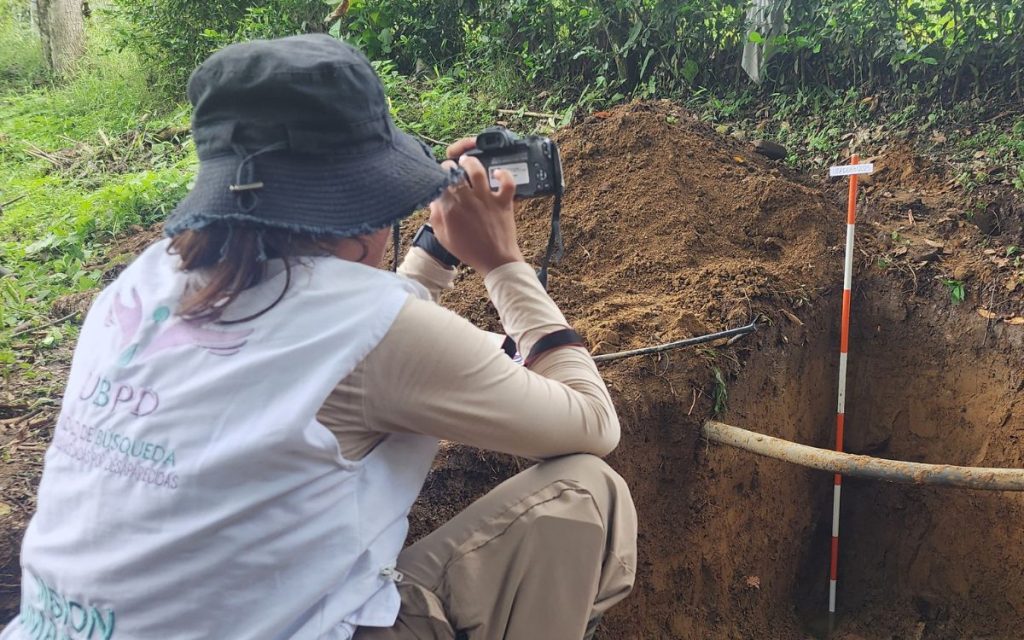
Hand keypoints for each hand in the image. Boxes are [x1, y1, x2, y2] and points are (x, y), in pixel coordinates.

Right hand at [429, 150, 522, 275]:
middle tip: (451, 168)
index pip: (440, 183)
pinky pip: (506, 183)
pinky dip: (503, 175)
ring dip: (471, 162)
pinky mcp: (503, 203)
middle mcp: (468, 201)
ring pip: (478, 171)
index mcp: (451, 210)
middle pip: (455, 173)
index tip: (439, 176)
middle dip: (450, 166)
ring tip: (467, 160)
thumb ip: (436, 217)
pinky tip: (497, 173)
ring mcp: (487, 200)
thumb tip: (434, 200)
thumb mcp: (444, 237)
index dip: (438, 176)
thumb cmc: (469, 251)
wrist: (495, 261)